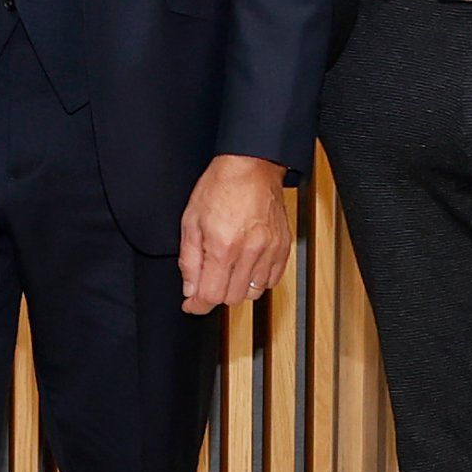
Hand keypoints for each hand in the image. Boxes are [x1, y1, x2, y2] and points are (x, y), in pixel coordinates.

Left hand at [177, 154, 291, 314]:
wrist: (251, 166)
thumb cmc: (220, 186)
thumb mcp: (191, 221)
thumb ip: (189, 260)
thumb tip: (190, 289)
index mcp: (222, 246)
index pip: (211, 295)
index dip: (197, 305)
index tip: (192, 304)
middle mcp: (249, 252)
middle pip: (232, 298)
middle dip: (216, 294)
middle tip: (208, 279)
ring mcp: (269, 251)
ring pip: (253, 293)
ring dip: (237, 288)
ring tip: (228, 269)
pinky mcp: (283, 248)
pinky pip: (272, 280)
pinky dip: (257, 280)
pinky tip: (247, 266)